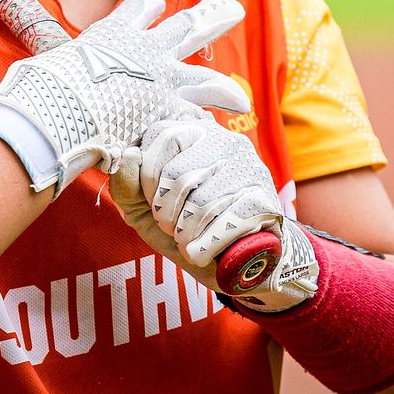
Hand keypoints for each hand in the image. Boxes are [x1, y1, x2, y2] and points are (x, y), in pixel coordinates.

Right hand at [0, 0, 249, 192]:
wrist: (57, 111)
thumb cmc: (43, 91)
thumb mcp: (48, 69)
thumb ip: (54, 71)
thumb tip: (25, 86)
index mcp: (115, 33)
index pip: (139, 11)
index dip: (147, 10)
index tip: (155, 6)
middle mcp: (145, 51)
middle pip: (185, 27)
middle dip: (210, 18)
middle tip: (231, 9)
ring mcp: (161, 82)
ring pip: (204, 77)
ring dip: (223, 86)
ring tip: (240, 96)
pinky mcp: (168, 114)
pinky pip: (196, 121)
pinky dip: (203, 132)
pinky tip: (214, 142)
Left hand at [138, 116, 282, 264]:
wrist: (234, 261)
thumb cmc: (185, 227)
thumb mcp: (144, 209)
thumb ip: (127, 185)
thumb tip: (128, 156)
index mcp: (191, 132)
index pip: (161, 136)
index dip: (148, 179)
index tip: (154, 201)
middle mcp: (223, 139)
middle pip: (177, 175)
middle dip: (166, 214)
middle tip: (172, 228)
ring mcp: (248, 167)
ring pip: (202, 204)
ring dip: (186, 236)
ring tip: (189, 241)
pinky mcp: (266, 198)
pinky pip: (227, 224)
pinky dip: (207, 247)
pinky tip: (205, 251)